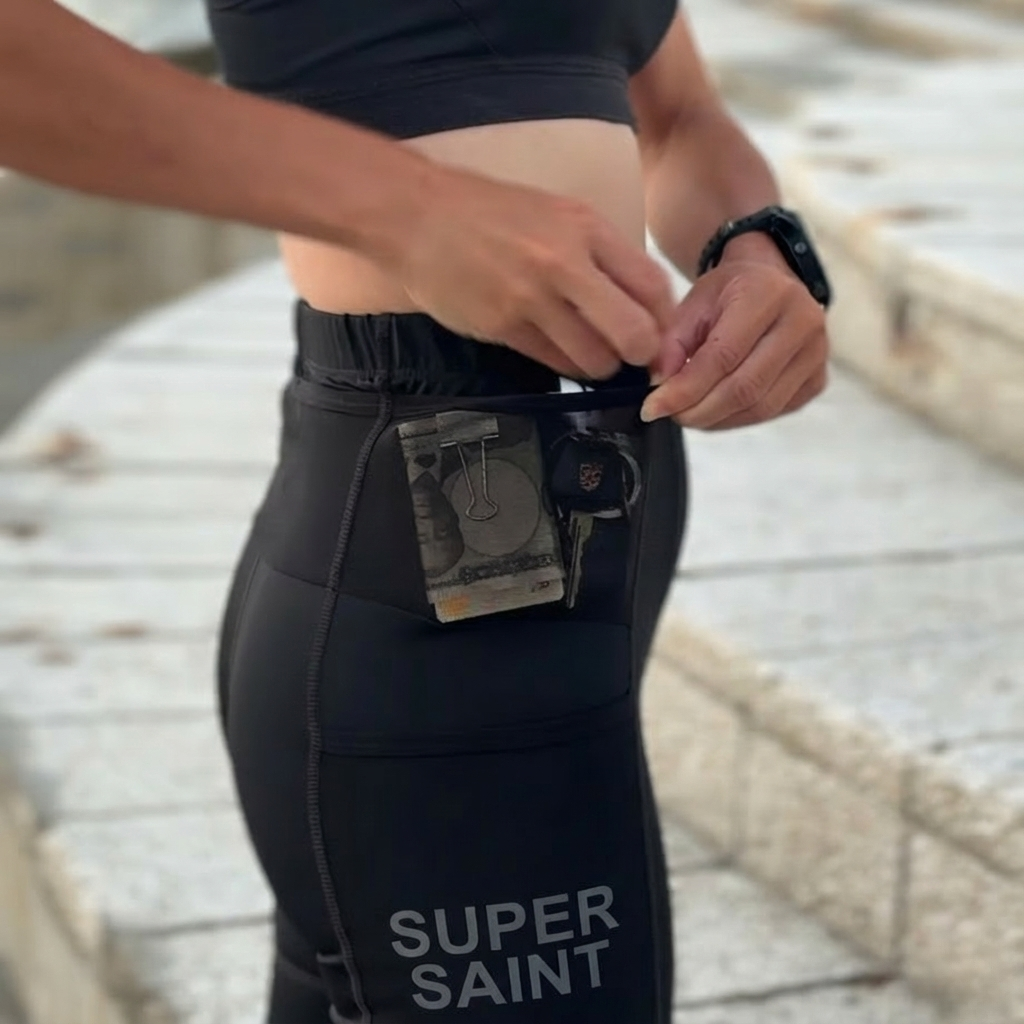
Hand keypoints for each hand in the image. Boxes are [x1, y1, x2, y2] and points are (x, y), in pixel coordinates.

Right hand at [394, 164, 675, 380]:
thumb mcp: (555, 212)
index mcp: (586, 228)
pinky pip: (555, 363)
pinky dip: (566, 366)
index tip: (661, 330)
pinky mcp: (504, 327)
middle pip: (635, 332)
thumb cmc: (488, 213)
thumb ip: (597, 251)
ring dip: (601, 366)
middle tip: (634, 357)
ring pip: (596, 359)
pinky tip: (560, 352)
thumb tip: (638, 298)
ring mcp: (533, 299)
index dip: (666, 319)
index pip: (653, 285)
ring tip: (591, 354)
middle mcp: (565, 264)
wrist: (416, 216)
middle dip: (642, 354)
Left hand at [641, 233, 828, 428]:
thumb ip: (673, 342)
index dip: (686, 388)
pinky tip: (715, 412)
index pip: (723, 356)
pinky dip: (737, 419)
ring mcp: (817, 354)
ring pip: (760, 406)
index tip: (653, 407)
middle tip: (669, 415)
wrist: (770, 285)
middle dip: (699, 410)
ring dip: (717, 420)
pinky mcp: (818, 379)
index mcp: (768, 293)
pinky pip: (773, 412)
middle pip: (745, 387)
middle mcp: (802, 322)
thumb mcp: (694, 303)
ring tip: (688, 414)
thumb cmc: (728, 293)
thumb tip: (661, 384)